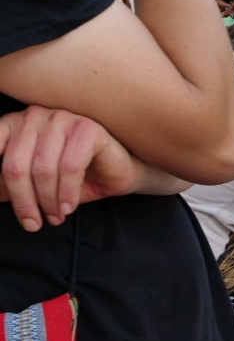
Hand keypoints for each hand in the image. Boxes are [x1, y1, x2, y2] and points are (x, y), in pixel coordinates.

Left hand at [0, 106, 138, 230]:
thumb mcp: (34, 184)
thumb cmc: (74, 178)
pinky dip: (68, 193)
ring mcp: (62, 119)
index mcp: (15, 124)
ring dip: (48, 201)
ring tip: (55, 217)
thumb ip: (9, 186)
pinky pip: (70, 167)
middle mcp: (35, 116)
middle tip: (32, 224)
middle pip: (16, 166)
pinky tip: (68, 207)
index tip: (1, 204)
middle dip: (24, 201)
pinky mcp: (87, 128)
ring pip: (43, 169)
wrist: (116, 173)